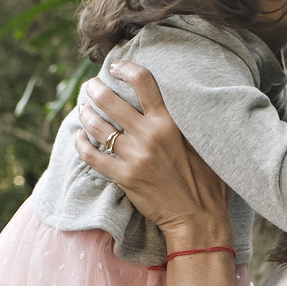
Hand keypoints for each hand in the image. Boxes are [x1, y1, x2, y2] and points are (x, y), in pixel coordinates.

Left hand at [76, 62, 232, 252]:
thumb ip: (188, 123)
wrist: (199, 218)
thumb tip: (185, 104)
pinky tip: (79, 138)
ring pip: (97, 126)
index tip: (115, 67)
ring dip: (85, 114)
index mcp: (169, 122)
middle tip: (90, 87)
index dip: (124, 68)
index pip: (143, 82)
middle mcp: (149, 135)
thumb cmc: (207, 183)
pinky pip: (92, 155)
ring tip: (83, 109)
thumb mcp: (204, 144)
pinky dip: (81, 144)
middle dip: (95, 89)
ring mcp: (135, 156)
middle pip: (110, 100)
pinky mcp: (124, 178)